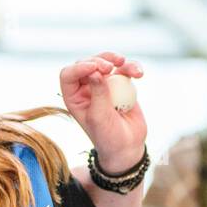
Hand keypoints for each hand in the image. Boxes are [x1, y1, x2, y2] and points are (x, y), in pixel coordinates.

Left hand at [59, 51, 146, 171]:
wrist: (128, 147)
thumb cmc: (109, 137)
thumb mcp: (99, 117)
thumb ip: (97, 93)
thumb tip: (94, 70)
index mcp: (74, 98)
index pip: (68, 75)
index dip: (79, 67)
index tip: (95, 69)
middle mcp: (86, 89)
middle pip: (87, 63)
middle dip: (98, 60)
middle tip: (109, 68)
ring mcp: (104, 85)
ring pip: (106, 62)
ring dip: (115, 59)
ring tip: (124, 64)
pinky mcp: (120, 85)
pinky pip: (124, 69)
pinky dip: (131, 67)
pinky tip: (138, 73)